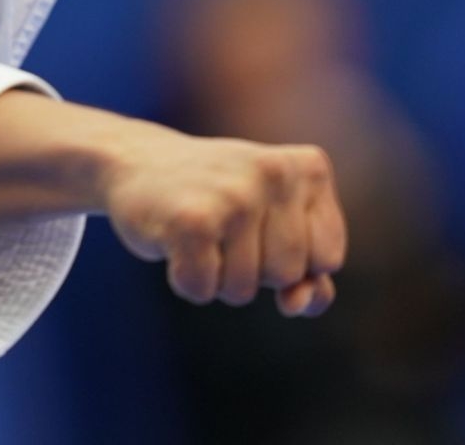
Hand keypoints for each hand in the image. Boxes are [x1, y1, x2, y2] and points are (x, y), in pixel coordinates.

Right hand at [101, 124, 347, 316]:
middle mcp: (275, 173)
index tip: (259, 223)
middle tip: (222, 225)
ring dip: (216, 276)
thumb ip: (308, 269)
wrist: (137, 161)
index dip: (291, 259)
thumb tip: (297, 304)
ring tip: (199, 230)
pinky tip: (173, 241)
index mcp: (309, 168)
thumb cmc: (218, 198)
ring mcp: (233, 195)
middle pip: (286, 275)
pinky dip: (184, 280)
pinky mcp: (191, 220)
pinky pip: (201, 290)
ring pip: (242, 290)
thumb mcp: (274, 222)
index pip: (326, 258)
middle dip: (252, 269)